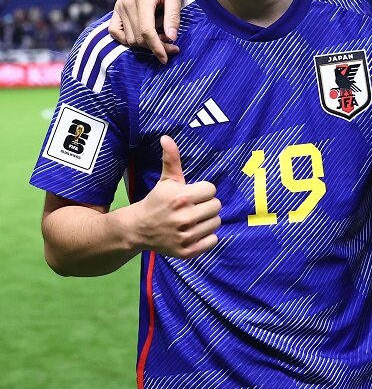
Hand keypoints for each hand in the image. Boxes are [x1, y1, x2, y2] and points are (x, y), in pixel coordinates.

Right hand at [109, 0, 190, 63]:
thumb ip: (173, 17)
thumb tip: (172, 38)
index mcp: (142, 0)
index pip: (146, 32)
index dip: (156, 48)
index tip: (166, 58)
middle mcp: (127, 4)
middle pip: (138, 38)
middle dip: (154, 47)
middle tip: (172, 47)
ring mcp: (119, 6)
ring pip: (128, 38)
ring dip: (144, 45)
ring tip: (162, 39)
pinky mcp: (116, 9)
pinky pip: (115, 32)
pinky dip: (127, 39)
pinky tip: (142, 38)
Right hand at [126, 135, 221, 258]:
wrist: (138, 229)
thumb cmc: (156, 201)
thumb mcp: (165, 180)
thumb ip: (171, 159)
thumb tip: (166, 137)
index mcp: (181, 197)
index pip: (211, 190)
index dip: (203, 191)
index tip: (193, 194)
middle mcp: (184, 217)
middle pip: (217, 206)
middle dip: (206, 205)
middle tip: (194, 207)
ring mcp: (186, 236)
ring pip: (216, 223)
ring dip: (208, 220)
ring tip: (194, 219)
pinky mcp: (187, 251)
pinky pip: (213, 241)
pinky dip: (207, 237)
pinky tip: (194, 232)